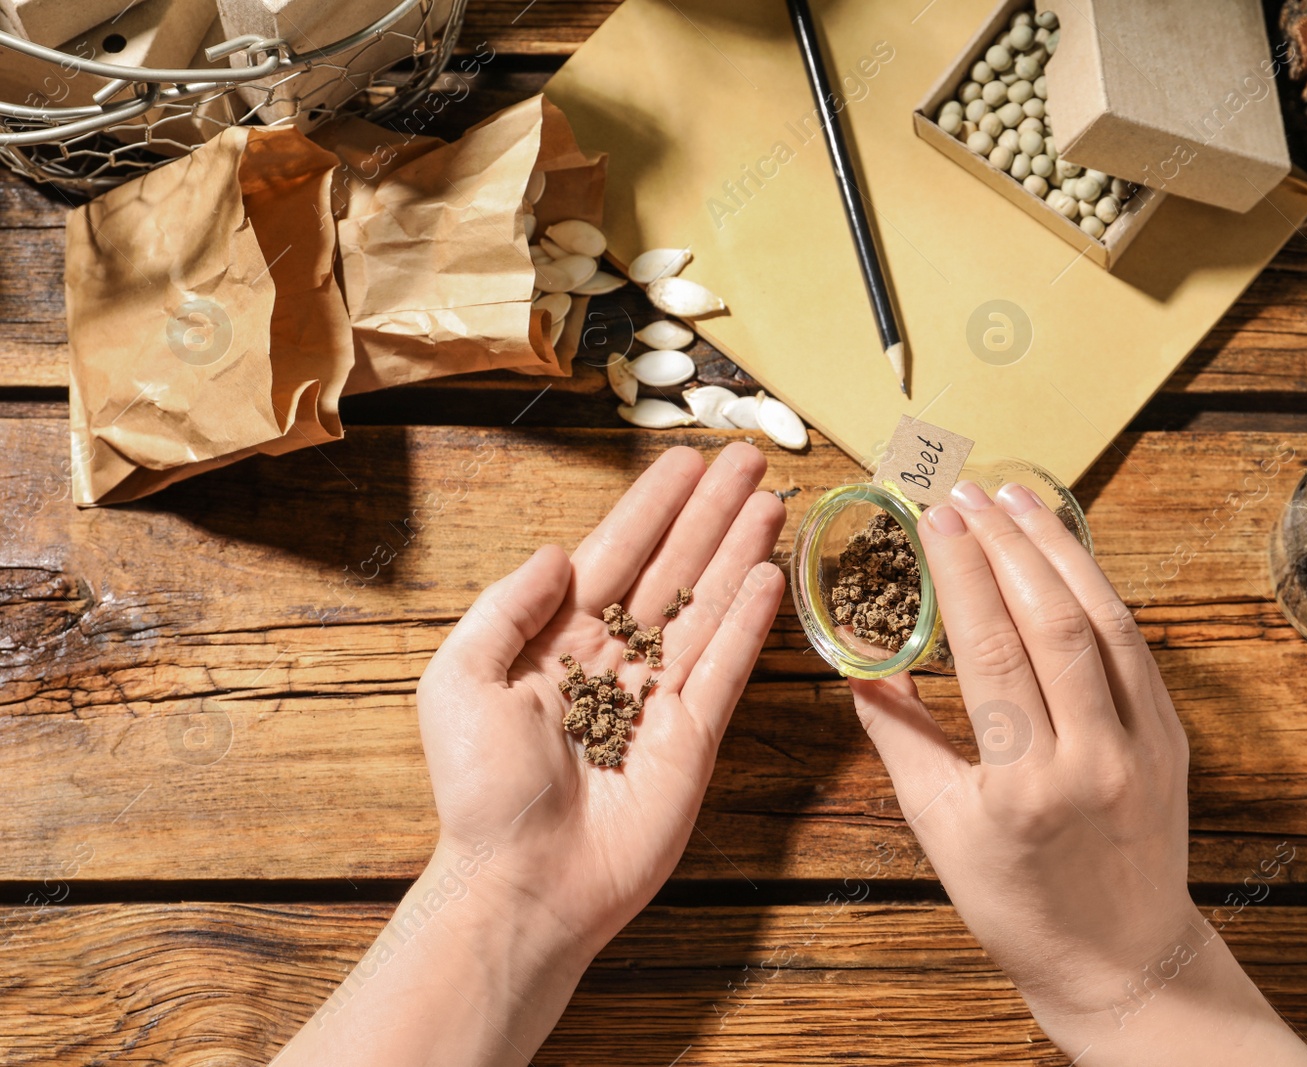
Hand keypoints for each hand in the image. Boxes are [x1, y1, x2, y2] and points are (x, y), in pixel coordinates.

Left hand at [416, 442, 786, 954]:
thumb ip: (506, 607)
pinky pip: (726, 669)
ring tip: (770, 502)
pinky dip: (750, 623)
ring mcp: (658, 699)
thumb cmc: (481, 793)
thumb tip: (559, 552)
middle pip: (673, 569)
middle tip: (749, 460)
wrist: (521, 884)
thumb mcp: (458, 682)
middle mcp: (614, 661)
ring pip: (707, 607)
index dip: (652, 506)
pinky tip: (770, 576)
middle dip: (710, 514)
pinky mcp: (693, 740)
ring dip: (739, 552)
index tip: (685, 460)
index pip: (614, 555)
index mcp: (557, 643)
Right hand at [849, 480, 1306, 1063]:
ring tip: (1016, 498)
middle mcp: (1092, 759)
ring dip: (1059, 551)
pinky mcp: (1172, 738)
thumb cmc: (1018, 905)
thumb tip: (861, 671)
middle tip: (967, 491)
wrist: (1120, 959)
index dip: (964, 574)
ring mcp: (1144, 745)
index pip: (992, 652)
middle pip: (1053, 623)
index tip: (936, 518)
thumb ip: (900, 742)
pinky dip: (1098, 591)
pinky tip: (1066, 554)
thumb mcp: (940, 831)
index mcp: (1023, 787)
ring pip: (1105, 623)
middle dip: (1007, 544)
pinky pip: (1133, 647)